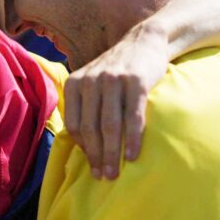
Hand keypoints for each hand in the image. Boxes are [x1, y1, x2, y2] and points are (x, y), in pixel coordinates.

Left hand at [64, 23, 168, 179]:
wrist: (144, 41)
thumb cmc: (117, 71)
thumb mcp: (92, 82)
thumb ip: (84, 106)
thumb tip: (81, 146)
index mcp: (75, 83)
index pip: (74, 124)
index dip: (82, 149)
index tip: (92, 165)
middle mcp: (91, 80)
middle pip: (91, 128)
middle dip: (96, 156)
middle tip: (103, 177)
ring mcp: (113, 80)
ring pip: (110, 125)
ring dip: (112, 153)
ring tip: (115, 173)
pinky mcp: (137, 81)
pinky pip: (133, 116)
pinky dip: (133, 138)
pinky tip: (132, 155)